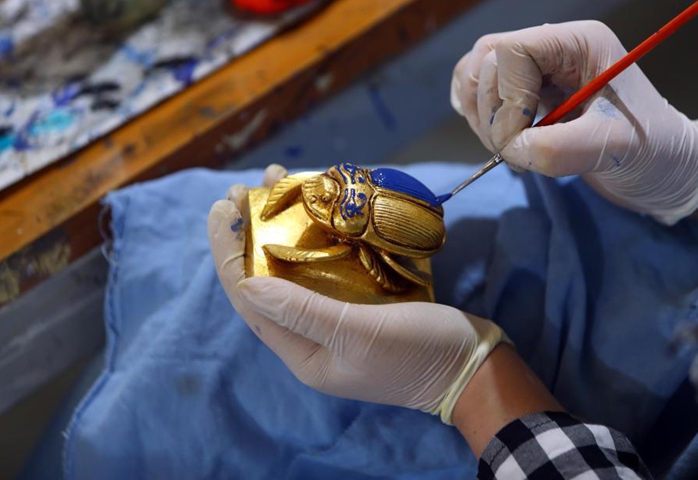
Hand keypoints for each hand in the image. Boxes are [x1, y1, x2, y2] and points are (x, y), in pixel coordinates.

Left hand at [207, 165, 507, 423]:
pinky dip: (319, 235)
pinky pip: (329, 265)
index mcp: (303, 353)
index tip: (221, 208)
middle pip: (270, 280)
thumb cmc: (417, 353)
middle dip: (252, 234)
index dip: (229, 254)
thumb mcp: (358, 333)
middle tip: (244, 189)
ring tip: (276, 183)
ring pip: (298, 268)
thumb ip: (301, 310)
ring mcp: (338, 319)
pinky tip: (318, 206)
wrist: (475, 367)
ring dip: (285, 227)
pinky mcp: (363, 304)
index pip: (250, 300)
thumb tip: (245, 284)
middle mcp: (313, 337)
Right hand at [451, 21, 697, 224]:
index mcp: (578, 44)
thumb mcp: (612, 148)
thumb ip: (558, 149)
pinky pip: (478, 94)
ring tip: (511, 148)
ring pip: (475, 75)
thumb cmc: (652, 150)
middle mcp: (553, 48)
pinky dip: (479, 119)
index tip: (520, 141)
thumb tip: (511, 148)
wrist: (663, 168)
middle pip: (486, 61)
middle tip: (517, 150)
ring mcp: (535, 71)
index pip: (512, 52)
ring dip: (481, 117)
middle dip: (491, 112)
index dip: (506, 99)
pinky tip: (503, 142)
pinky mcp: (524, 96)